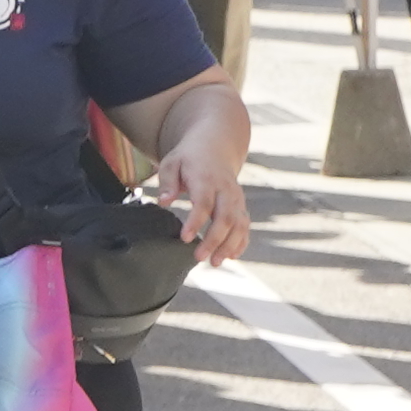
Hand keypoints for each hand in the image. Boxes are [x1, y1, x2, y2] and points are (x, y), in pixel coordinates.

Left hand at [147, 149, 253, 266]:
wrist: (215, 147)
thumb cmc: (188, 159)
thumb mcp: (171, 163)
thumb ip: (167, 182)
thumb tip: (164, 201)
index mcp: (206, 178)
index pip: (204, 203)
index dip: (196, 222)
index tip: (185, 238)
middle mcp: (225, 190)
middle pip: (225, 217)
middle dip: (214, 240)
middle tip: (199, 258)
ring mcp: (236, 198)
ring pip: (239, 224)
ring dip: (229, 245)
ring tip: (215, 262)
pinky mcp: (240, 206)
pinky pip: (245, 226)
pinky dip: (241, 242)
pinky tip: (231, 256)